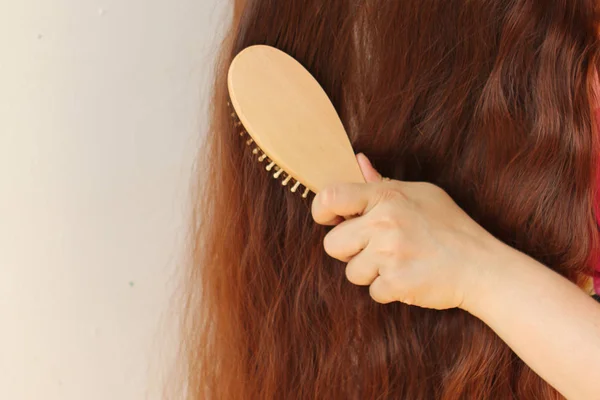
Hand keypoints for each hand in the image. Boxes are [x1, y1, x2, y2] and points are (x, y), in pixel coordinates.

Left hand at [311, 153, 501, 309]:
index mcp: (387, 196)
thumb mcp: (420, 194)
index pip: (331, 196)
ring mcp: (389, 253)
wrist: (481, 266)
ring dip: (371, 272)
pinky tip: (409, 276)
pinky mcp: (396, 282)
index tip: (328, 219)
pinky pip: (372, 291)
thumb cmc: (450, 227)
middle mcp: (384, 222)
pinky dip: (388, 289)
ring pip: (351, 272)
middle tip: (375, 248)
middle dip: (349, 250)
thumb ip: (383, 181)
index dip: (321, 210)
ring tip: (398, 262)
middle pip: (332, 244)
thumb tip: (358, 161)